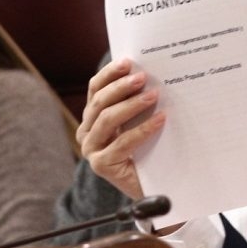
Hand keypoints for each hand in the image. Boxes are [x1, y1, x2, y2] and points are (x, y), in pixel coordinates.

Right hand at [76, 58, 164, 199]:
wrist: (155, 185)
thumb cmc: (149, 148)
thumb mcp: (140, 119)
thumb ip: (137, 100)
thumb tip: (149, 72)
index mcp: (92, 116)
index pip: (96, 88)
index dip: (110, 74)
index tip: (128, 62)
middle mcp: (87, 132)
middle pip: (99, 102)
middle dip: (121, 87)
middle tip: (143, 77)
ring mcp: (91, 150)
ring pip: (107, 120)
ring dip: (131, 105)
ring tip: (153, 95)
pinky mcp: (101, 165)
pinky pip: (121, 143)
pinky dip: (142, 129)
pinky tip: (160, 120)